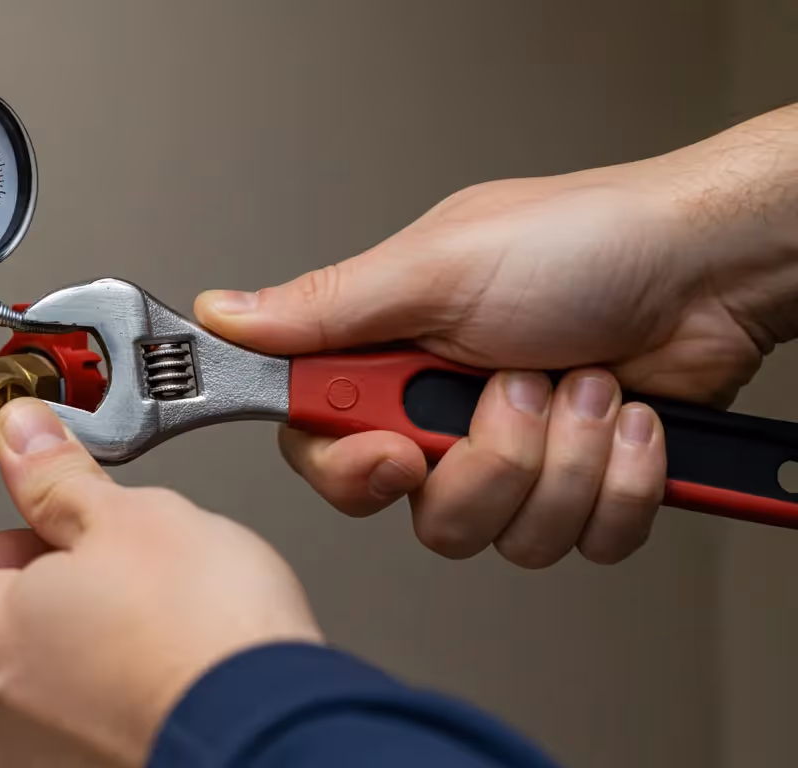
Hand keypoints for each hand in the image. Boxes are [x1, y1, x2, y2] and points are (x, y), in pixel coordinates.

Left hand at [0, 399, 322, 767]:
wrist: (274, 738)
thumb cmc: (202, 644)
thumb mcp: (129, 519)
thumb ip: (57, 478)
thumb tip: (24, 438)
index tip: (33, 523)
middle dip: (34, 594)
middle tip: (102, 567)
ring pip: (26, 692)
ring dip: (69, 653)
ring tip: (144, 625)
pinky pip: (71, 737)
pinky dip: (102, 706)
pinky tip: (158, 679)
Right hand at [196, 104, 797, 568]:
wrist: (711, 267)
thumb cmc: (583, 242)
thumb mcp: (436, 266)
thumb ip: (323, 309)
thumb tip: (222, 314)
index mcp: (392, 358)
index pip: (322, 448)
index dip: (353, 470)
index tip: (398, 453)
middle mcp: (445, 414)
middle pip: (421, 510)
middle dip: (487, 462)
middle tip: (517, 388)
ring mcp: (517, 457)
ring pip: (505, 537)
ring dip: (564, 460)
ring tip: (588, 384)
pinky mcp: (584, 489)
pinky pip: (583, 541)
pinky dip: (620, 481)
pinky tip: (630, 420)